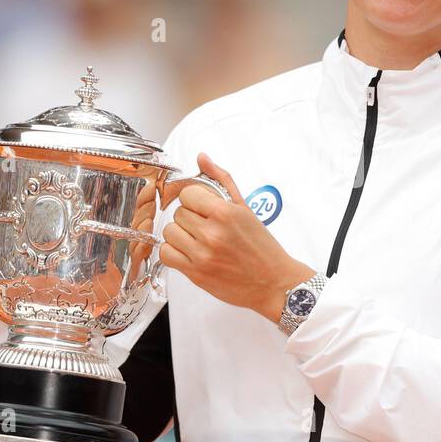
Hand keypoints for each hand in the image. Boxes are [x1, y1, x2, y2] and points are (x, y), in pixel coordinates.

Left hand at [159, 153, 315, 322]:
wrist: (273, 283)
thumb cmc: (262, 248)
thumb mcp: (246, 208)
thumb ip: (221, 180)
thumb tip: (202, 158)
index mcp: (225, 213)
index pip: (188, 194)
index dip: (195, 200)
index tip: (204, 208)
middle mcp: (212, 233)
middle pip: (179, 212)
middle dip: (190, 218)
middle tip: (206, 227)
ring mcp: (202, 254)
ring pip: (170, 232)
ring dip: (181, 235)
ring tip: (198, 240)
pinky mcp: (196, 273)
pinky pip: (166, 254)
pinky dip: (174, 252)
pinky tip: (189, 252)